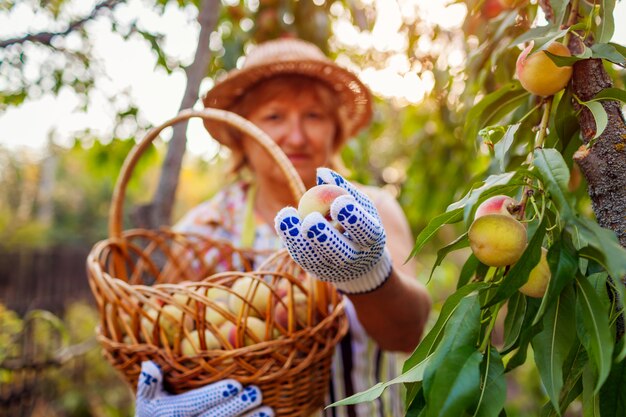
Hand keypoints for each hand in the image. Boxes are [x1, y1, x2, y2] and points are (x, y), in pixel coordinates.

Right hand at [135, 361, 273, 416]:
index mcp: (167, 414)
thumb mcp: (149, 402)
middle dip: (235, 409)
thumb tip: (150, 365)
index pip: (191, 405)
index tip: (235, 384)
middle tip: (257, 393)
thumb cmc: (158, 414)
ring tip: (268, 410)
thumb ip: (149, 385)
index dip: (212, 396)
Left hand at [275, 168, 391, 293]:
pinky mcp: (316, 270)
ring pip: (315, 258)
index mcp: (371, 239)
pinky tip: (284, 222)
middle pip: (340, 252)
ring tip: (285, 215)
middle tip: (309, 220)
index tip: (339, 203)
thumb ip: (342, 188)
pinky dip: (291, 240)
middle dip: (324, 237)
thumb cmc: (359, 221)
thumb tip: (321, 173)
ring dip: (297, 238)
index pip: (365, 230)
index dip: (353, 218)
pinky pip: (301, 257)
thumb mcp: (358, 203)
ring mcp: (334, 268)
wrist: (359, 259)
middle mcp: (355, 258)